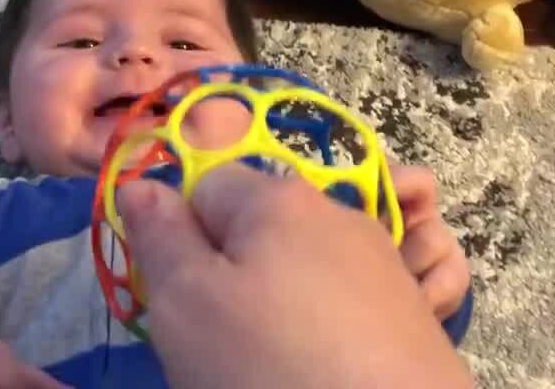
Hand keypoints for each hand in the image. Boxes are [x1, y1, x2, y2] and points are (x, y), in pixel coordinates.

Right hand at [118, 164, 473, 388]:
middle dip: (231, 277)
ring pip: (300, 272)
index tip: (180, 293)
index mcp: (279, 197)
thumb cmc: (271, 366)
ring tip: (271, 366)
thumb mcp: (185, 303)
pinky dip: (323, 337)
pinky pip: (343, 310)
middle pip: (256, 230)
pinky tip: (317, 373)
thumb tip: (142, 187)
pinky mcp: (411, 318)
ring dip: (278, 310)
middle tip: (222, 341)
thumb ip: (158, 238)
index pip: (204, 184)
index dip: (181, 235)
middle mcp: (338, 216)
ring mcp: (382, 266)